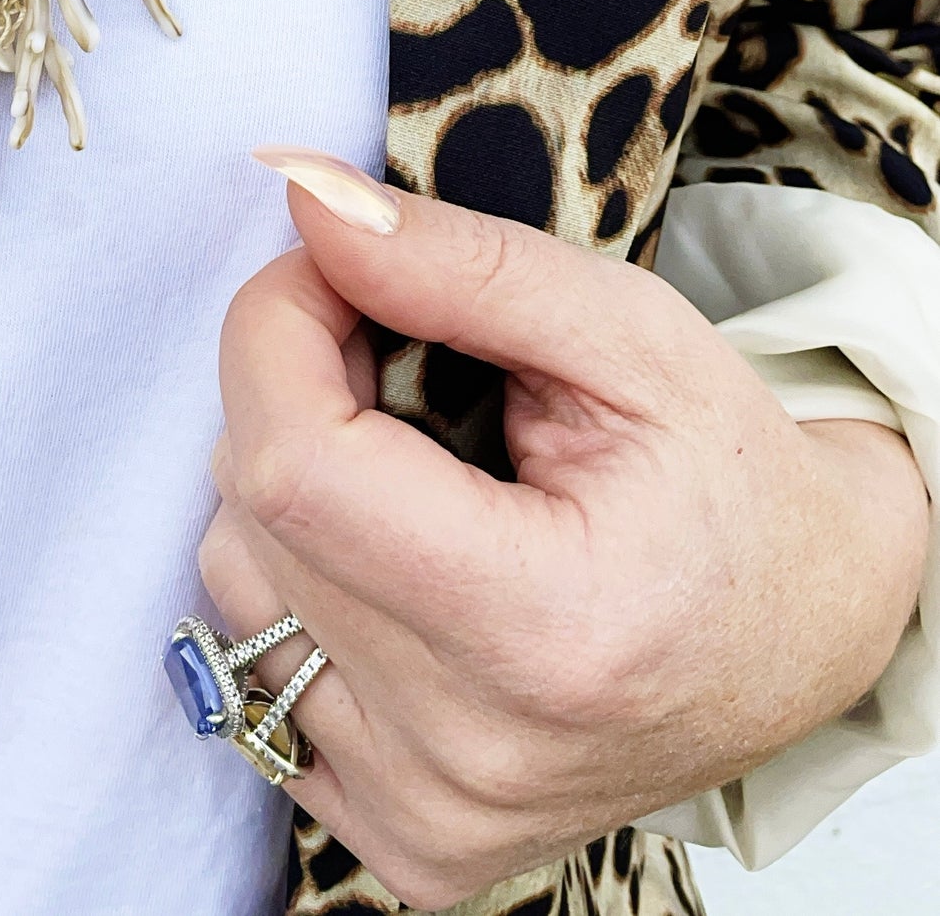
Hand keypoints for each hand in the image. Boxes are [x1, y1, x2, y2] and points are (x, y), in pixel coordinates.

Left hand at [201, 153, 930, 911]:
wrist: (804, 634)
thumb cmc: (732, 479)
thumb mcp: (629, 334)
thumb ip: (463, 264)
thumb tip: (307, 200)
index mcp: (548, 633)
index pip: (295, 466)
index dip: (277, 330)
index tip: (327, 266)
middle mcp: (473, 754)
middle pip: (258, 511)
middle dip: (297, 389)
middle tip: (403, 359)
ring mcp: (428, 814)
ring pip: (237, 578)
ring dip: (296, 486)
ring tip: (423, 467)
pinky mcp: (398, 840)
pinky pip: (255, 662)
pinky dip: (304, 579)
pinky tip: (406, 559)